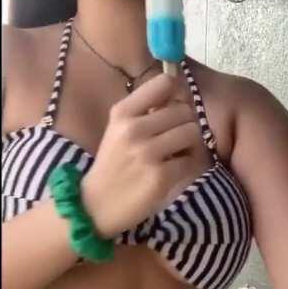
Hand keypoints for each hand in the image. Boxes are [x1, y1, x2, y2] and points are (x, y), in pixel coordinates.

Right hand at [81, 73, 203, 238]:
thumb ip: (144, 110)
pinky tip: (174, 169)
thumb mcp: (118, 129)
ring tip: (176, 152)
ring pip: (192, 132)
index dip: (176, 93)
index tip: (173, 105)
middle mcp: (134, 128)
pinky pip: (191, 159)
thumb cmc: (112, 163)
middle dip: (184, 123)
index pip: (164, 83)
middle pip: (184, 110)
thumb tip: (179, 93)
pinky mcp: (161, 176)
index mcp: (122, 113)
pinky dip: (187, 164)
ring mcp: (147, 153)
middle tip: (175, 136)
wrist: (96, 205)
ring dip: (189, 143)